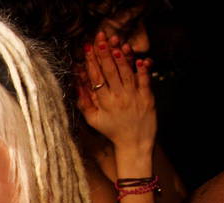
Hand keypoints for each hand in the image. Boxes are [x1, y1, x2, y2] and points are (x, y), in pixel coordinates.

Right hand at [77, 32, 155, 154]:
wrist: (134, 143)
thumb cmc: (112, 130)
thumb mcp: (93, 120)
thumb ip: (84, 102)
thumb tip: (76, 84)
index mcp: (104, 103)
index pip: (96, 78)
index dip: (91, 62)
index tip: (87, 48)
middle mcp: (118, 99)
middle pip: (110, 73)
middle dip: (104, 54)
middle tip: (100, 39)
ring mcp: (134, 98)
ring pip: (126, 74)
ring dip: (121, 58)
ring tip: (116, 44)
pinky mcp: (147, 98)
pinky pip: (145, 82)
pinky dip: (143, 71)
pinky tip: (139, 59)